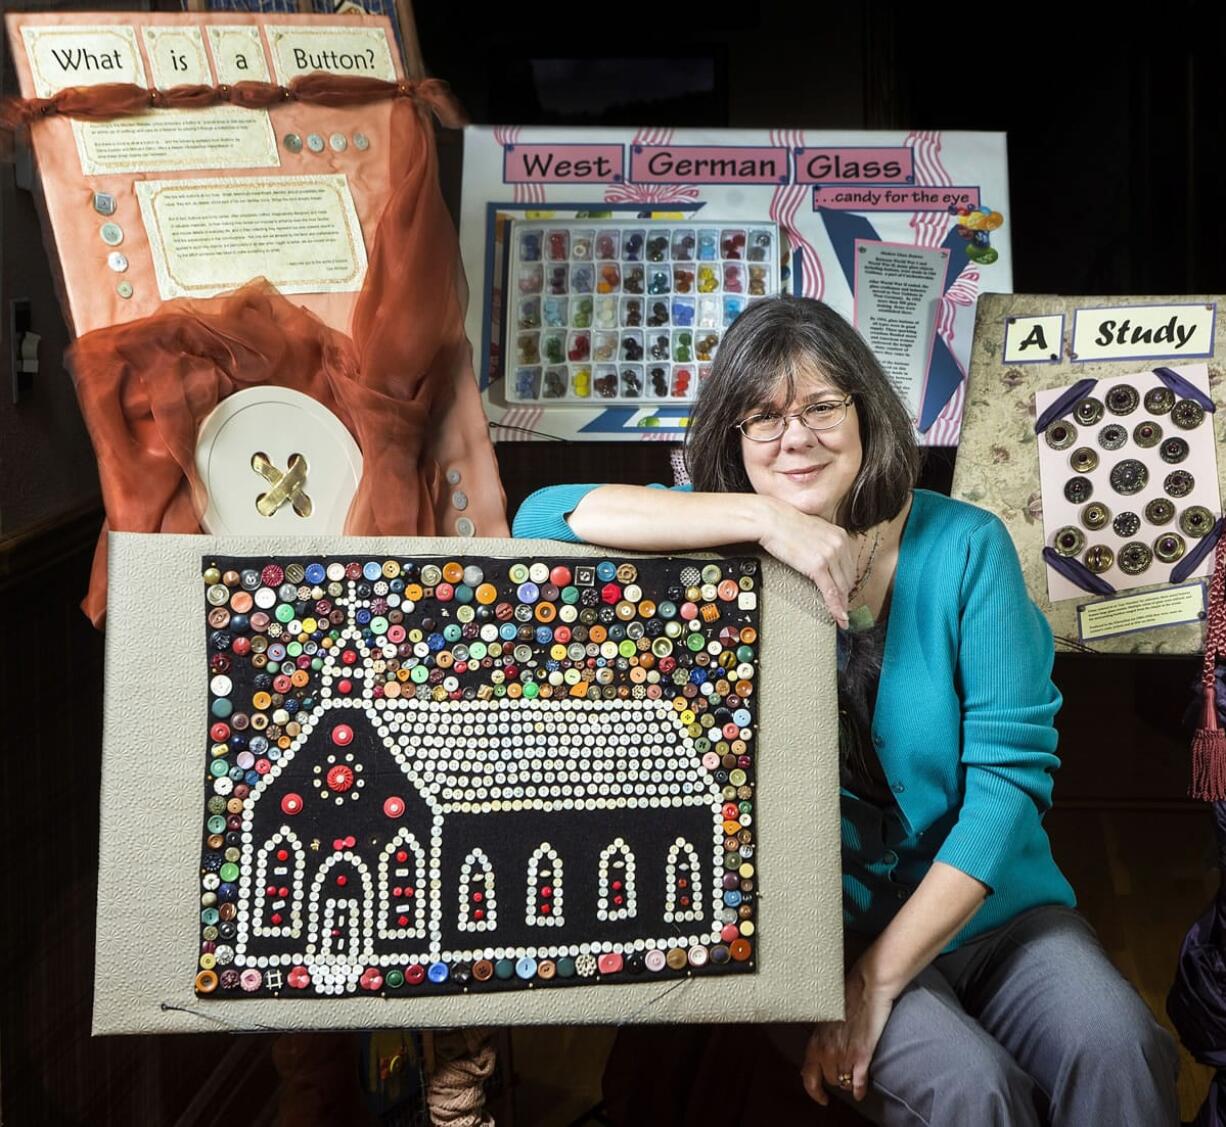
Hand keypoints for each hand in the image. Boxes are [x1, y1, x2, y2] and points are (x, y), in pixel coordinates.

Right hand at [756, 497, 857, 627]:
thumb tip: (826, 555)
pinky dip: (836, 607)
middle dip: (845, 595)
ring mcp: (830, 555)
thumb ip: (825, 542)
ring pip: (842, 588)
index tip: (846, 592)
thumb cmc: (787, 524)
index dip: (848, 582)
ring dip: (842, 604)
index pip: (851, 565)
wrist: (772, 520)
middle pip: (849, 578)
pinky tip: (838, 616)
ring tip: (841, 616)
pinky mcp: (818, 566)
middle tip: (842, 607)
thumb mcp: (814, 529)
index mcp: (840, 535)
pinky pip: (830, 592)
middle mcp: (839, 544)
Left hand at [800, 961, 894, 1104]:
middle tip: (842, 1076)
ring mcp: (844, 1054)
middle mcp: (827, 1051)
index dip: (814, 1091)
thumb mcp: (825, 1019)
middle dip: (836, 1079)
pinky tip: (860, 1092)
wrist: (866, 986)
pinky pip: (858, 1082)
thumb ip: (821, 1039)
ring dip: (848, 1080)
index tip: (821, 1097)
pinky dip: (859, 1089)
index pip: (807, 1076)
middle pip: (829, 1080)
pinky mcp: (862, 1055)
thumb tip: (817, 1057)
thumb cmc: (846, 998)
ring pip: (843, 1082)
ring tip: (853, 1072)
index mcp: (816, 1041)